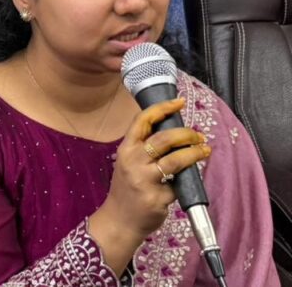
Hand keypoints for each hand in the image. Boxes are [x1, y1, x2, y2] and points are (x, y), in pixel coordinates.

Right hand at [89, 97, 210, 270]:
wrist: (119, 220)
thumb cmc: (127, 189)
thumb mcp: (129, 163)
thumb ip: (146, 150)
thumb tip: (177, 135)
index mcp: (126, 149)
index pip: (142, 121)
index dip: (162, 109)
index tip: (178, 102)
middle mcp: (133, 161)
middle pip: (165, 138)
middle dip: (187, 134)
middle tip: (198, 136)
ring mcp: (144, 180)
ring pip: (176, 160)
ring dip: (195, 154)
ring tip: (204, 151)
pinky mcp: (156, 197)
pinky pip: (178, 186)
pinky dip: (184, 185)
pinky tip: (184, 186)